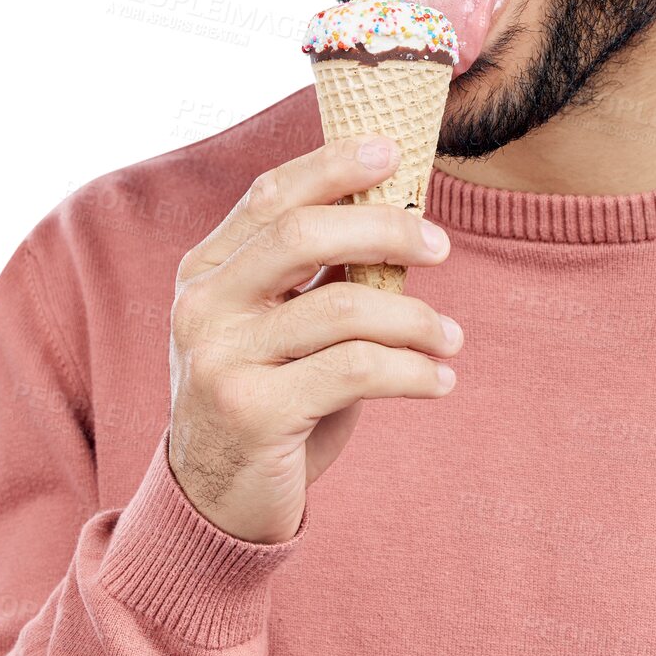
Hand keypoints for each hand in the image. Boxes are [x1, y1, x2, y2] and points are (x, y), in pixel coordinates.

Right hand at [166, 135, 460, 542]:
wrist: (216, 504)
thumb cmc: (270, 396)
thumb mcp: (281, 326)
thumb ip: (318, 274)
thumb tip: (402, 216)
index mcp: (206, 271)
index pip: (270, 196)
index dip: (333, 165)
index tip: (393, 151)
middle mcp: (203, 307)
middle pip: (301, 235)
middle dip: (384, 228)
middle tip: (441, 246)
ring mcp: (221, 360)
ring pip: (342, 307)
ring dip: (414, 318)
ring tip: (451, 337)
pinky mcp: (254, 413)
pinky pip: (355, 370)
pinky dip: (412, 370)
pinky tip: (440, 380)